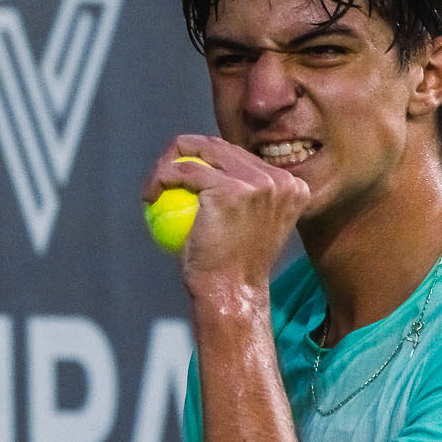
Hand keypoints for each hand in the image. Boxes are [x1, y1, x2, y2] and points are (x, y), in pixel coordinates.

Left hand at [142, 135, 308, 294]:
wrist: (231, 294)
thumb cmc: (232, 270)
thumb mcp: (249, 228)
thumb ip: (244, 198)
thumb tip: (212, 172)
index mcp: (292, 185)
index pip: (239, 156)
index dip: (204, 159)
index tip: (182, 179)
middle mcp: (280, 179)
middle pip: (220, 146)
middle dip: (183, 153)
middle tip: (163, 176)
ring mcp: (258, 183)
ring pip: (200, 151)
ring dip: (167, 164)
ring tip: (154, 187)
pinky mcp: (232, 189)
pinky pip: (183, 172)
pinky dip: (161, 180)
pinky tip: (149, 196)